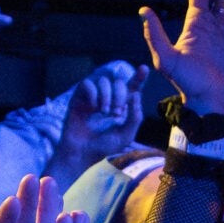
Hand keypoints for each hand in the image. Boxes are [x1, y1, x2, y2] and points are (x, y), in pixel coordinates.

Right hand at [47, 61, 147, 183]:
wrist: (83, 153)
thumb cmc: (103, 146)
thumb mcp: (126, 135)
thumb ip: (135, 117)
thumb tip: (136, 94)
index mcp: (121, 105)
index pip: (131, 87)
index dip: (138, 77)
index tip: (144, 69)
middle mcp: (107, 97)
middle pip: (118, 82)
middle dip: (120, 95)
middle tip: (116, 114)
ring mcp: (93, 96)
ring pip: (103, 80)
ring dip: (107, 96)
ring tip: (105, 112)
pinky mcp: (79, 97)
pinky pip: (88, 84)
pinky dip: (93, 94)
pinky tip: (94, 107)